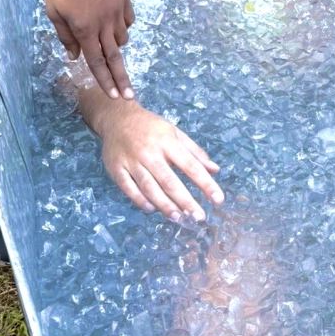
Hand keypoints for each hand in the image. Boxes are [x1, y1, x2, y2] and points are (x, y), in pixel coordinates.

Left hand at [44, 0, 135, 99]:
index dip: (105, 81)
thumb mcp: (53, 12)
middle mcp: (104, 24)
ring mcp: (116, 11)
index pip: (96, 61)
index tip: (115, 96)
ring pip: (122, 38)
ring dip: (115, 45)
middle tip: (130, 96)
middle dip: (122, 80)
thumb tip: (75, 56)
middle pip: (115, 58)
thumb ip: (66, 37)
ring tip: (104, 36)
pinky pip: (128, 20)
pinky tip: (112, 20)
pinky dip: (122, 26)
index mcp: (84, 29)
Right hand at [97, 102, 224, 220]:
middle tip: (199, 217)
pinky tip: (152, 209)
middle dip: (185, 200)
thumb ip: (195, 152)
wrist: (117, 117)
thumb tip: (215, 170)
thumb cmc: (151, 127)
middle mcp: (150, 152)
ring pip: (149, 187)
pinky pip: (128, 188)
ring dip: (164, 204)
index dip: (206, 183)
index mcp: (168, 142)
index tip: (218, 199)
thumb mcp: (175, 133)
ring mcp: (131, 161)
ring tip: (178, 218)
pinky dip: (140, 200)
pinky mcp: (116, 168)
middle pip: (169, 181)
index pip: (191, 166)